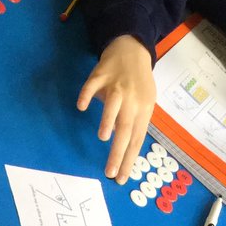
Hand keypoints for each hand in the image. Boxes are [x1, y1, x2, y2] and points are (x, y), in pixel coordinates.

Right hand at [76, 35, 156, 183]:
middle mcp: (132, 98)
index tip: (121, 178)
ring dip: (108, 120)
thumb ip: (134, 123)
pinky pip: (92, 85)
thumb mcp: (143, 103)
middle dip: (118, 152)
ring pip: (113, 104)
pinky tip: (81, 106)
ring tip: (103, 138)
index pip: (137, 139)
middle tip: (110, 172)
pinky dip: (86, 95)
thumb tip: (125, 151)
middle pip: (126, 128)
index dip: (129, 160)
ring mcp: (117, 85)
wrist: (132, 48)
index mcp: (144, 108)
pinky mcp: (102, 74)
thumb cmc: (137, 82)